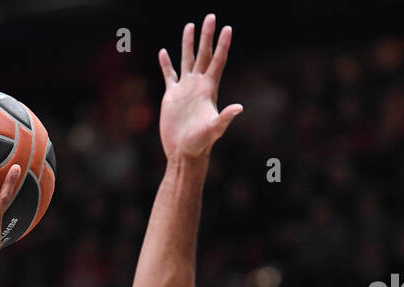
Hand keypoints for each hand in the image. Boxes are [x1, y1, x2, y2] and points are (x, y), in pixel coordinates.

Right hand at [157, 14, 241, 162]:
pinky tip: (163, 52)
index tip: (227, 28)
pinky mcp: (171, 96)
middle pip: (204, 54)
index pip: (218, 61)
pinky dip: (166, 64)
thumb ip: (225, 118)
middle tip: (210, 17)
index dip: (223, 45)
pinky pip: (169, 75)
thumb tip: (239, 108)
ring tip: (190, 26)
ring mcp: (185, 89)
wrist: (183, 152)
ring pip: (187, 60)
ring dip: (188, 43)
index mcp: (209, 89)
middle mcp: (198, 85)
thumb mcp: (214, 129)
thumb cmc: (200, 143)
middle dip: (207, 36)